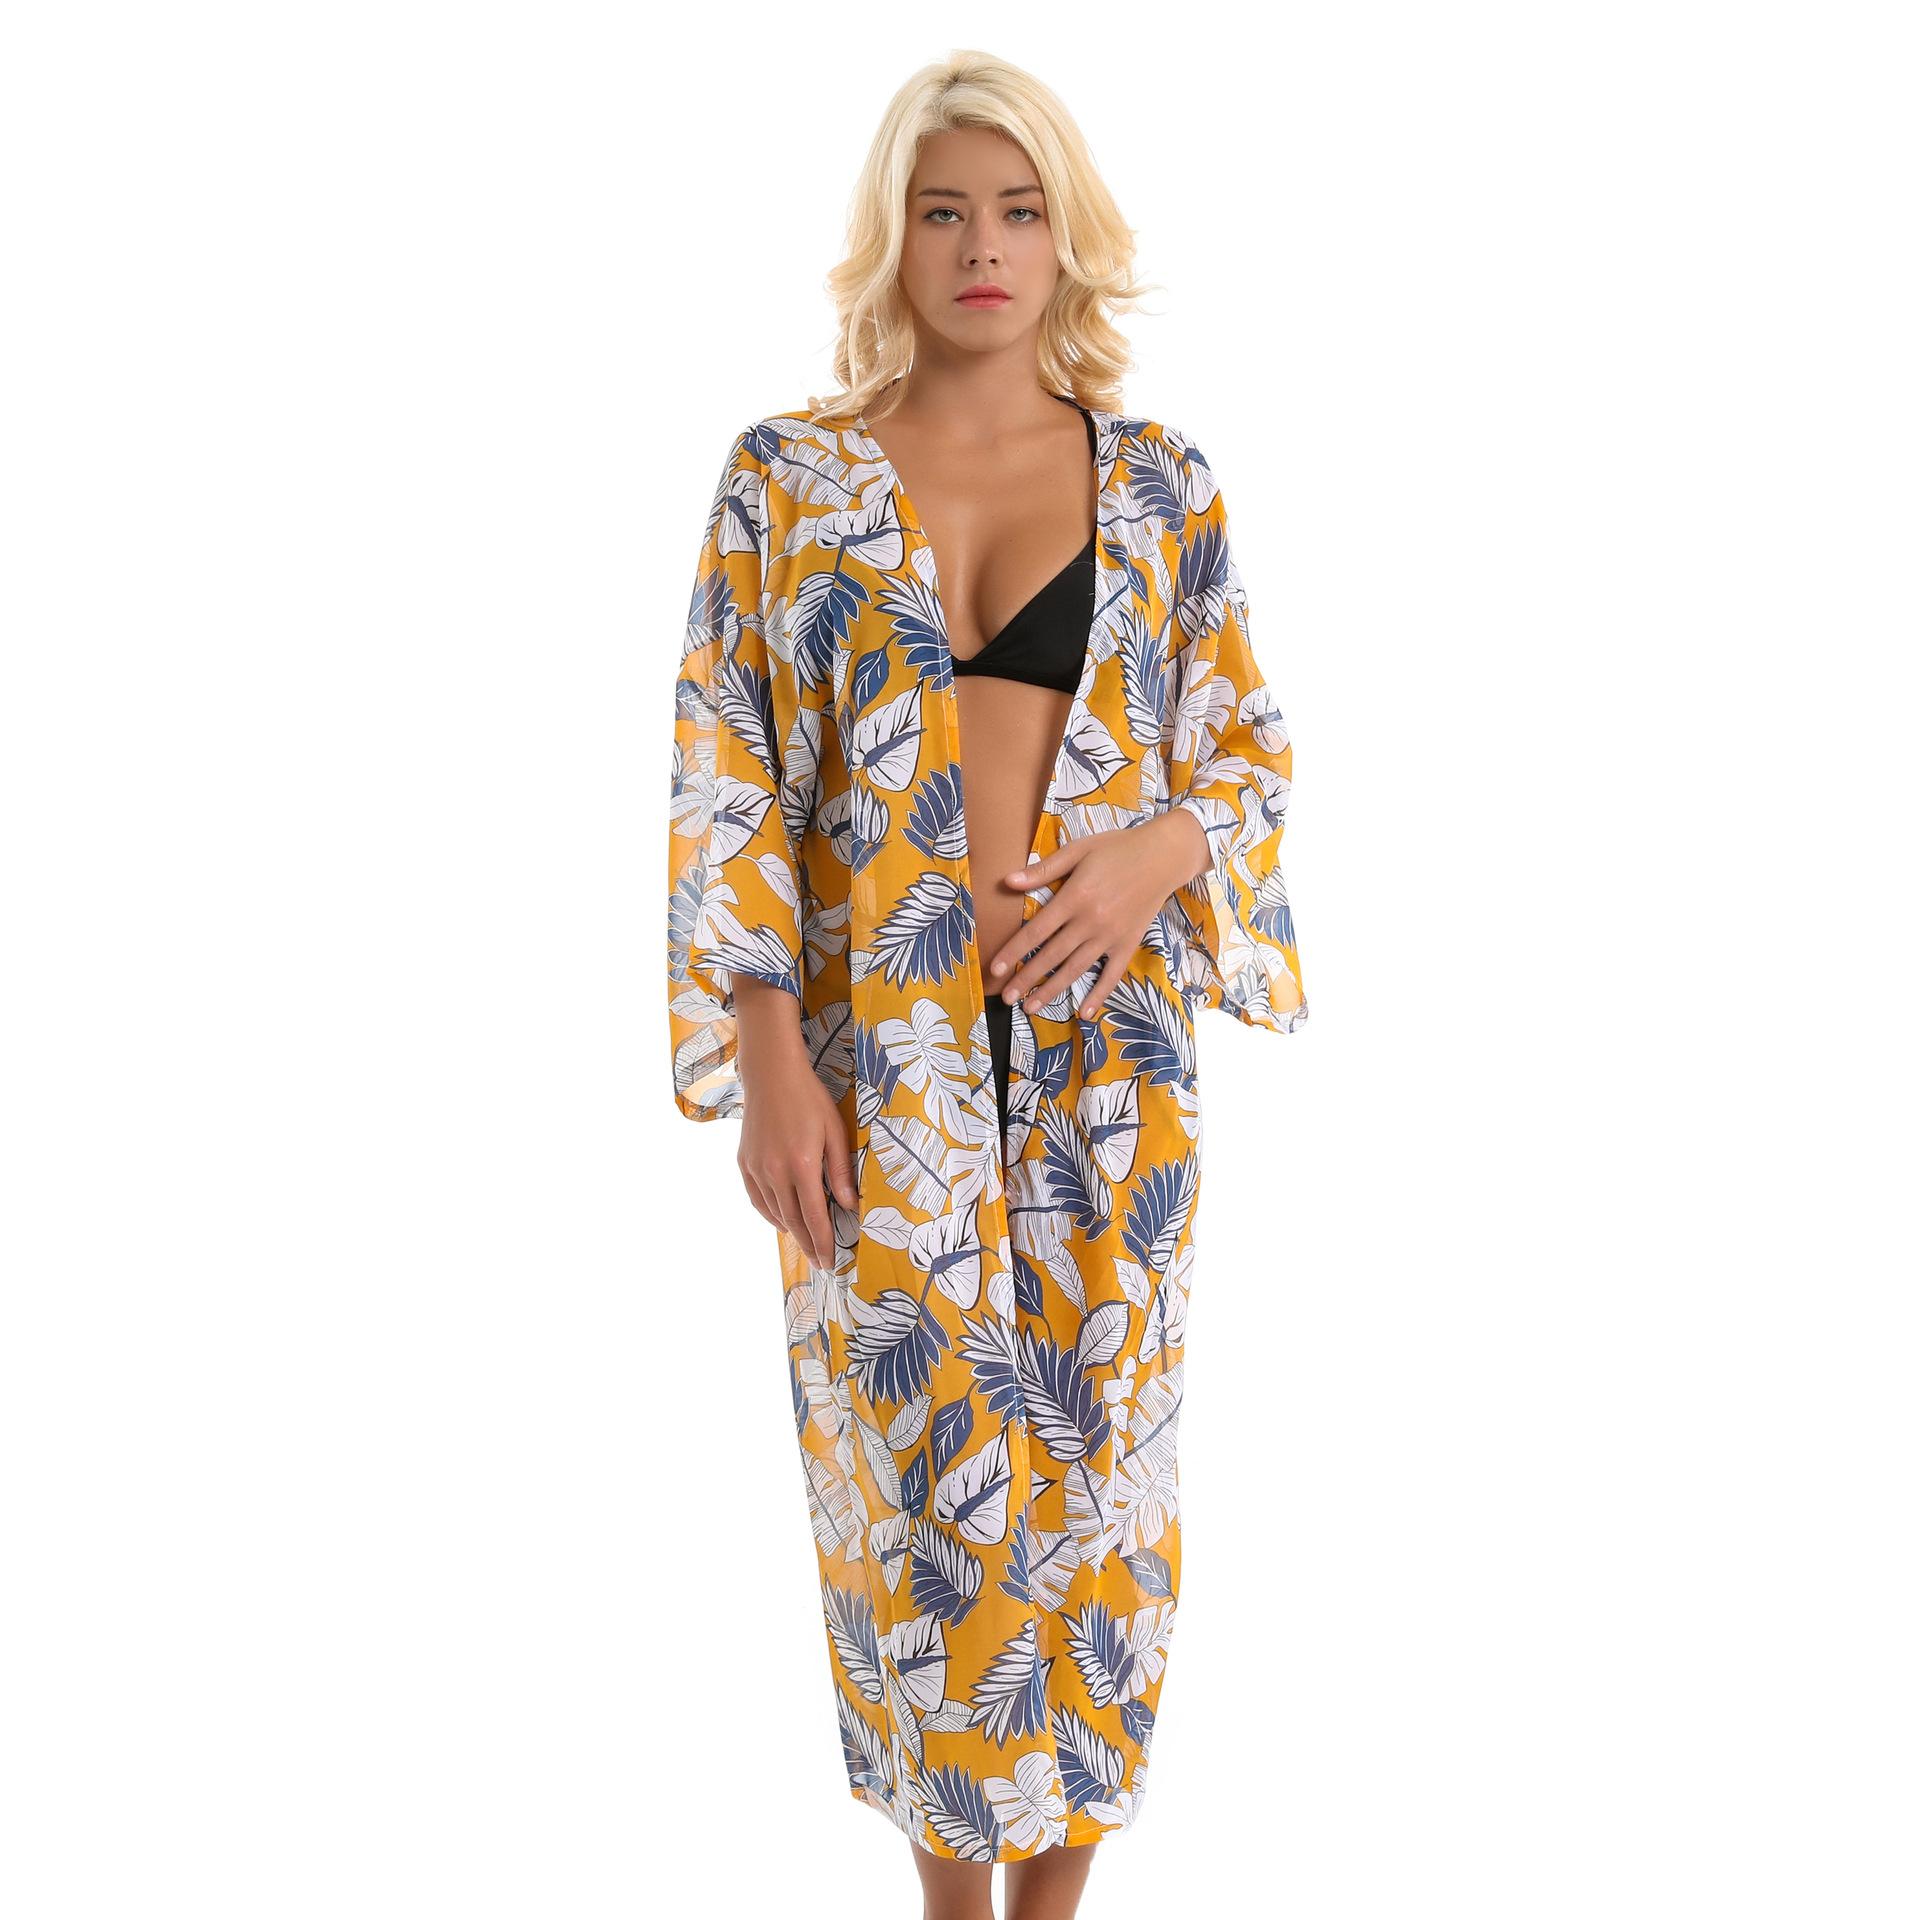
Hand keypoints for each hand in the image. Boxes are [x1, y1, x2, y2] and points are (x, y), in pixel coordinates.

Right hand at [733, 976, 856, 1267]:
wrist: (771, 1075)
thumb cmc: (809, 1099)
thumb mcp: (835, 1132)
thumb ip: (840, 1172)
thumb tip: (848, 1206)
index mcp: (802, 1166)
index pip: (814, 1216)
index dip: (824, 1242)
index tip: (831, 1261)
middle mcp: (776, 1172)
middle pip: (793, 1221)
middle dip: (809, 1244)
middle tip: (821, 1262)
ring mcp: (757, 1169)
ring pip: (775, 1212)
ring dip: (791, 1232)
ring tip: (806, 1245)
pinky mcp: (745, 1163)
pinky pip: (758, 1199)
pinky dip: (771, 1214)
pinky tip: (782, 1221)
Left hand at [987, 810, 1211, 1019]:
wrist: (1162, 856)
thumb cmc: (1117, 849)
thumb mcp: (1078, 850)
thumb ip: (1043, 870)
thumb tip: (1008, 881)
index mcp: (1075, 897)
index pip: (1036, 931)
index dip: (1013, 952)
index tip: (996, 969)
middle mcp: (1091, 921)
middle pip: (1052, 956)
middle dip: (1027, 979)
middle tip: (1006, 998)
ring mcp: (1110, 936)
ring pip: (1075, 969)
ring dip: (1052, 990)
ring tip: (1031, 1008)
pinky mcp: (1128, 944)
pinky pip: (1112, 974)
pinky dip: (1098, 995)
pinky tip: (1083, 1012)